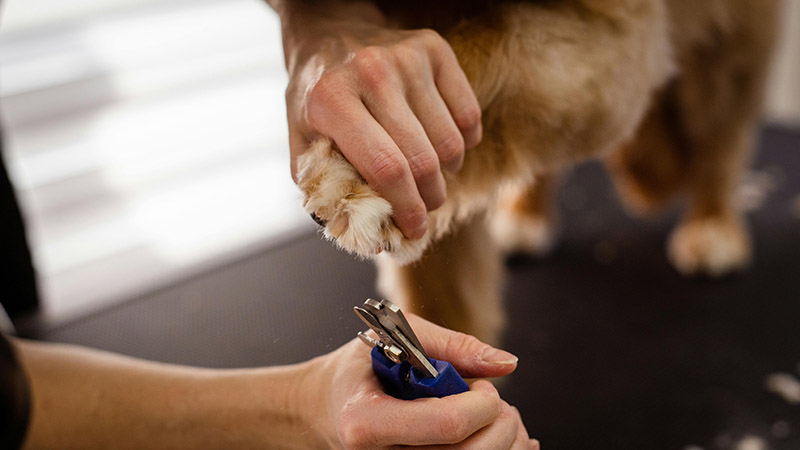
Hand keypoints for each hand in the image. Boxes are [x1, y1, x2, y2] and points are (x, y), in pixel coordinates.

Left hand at [284, 14, 481, 239]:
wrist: (330, 37)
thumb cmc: (318, 101)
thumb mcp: (302, 144)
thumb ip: (327, 191)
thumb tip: (373, 237)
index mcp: (331, 99)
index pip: (386, 169)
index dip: (406, 208)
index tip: (414, 230)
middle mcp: (371, 71)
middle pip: (423, 160)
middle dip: (429, 199)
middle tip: (423, 208)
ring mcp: (408, 57)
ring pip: (451, 143)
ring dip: (445, 172)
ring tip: (425, 171)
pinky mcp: (435, 49)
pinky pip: (469, 116)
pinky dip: (462, 143)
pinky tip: (438, 142)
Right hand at [304, 314, 538, 448]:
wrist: (326, 407)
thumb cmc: (362, 369)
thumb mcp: (394, 338)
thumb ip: (452, 346)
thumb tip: (505, 363)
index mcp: (366, 422)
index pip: (447, 425)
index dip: (481, 403)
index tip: (484, 386)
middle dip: (501, 425)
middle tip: (498, 404)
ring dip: (505, 443)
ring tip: (498, 419)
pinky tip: (499, 438)